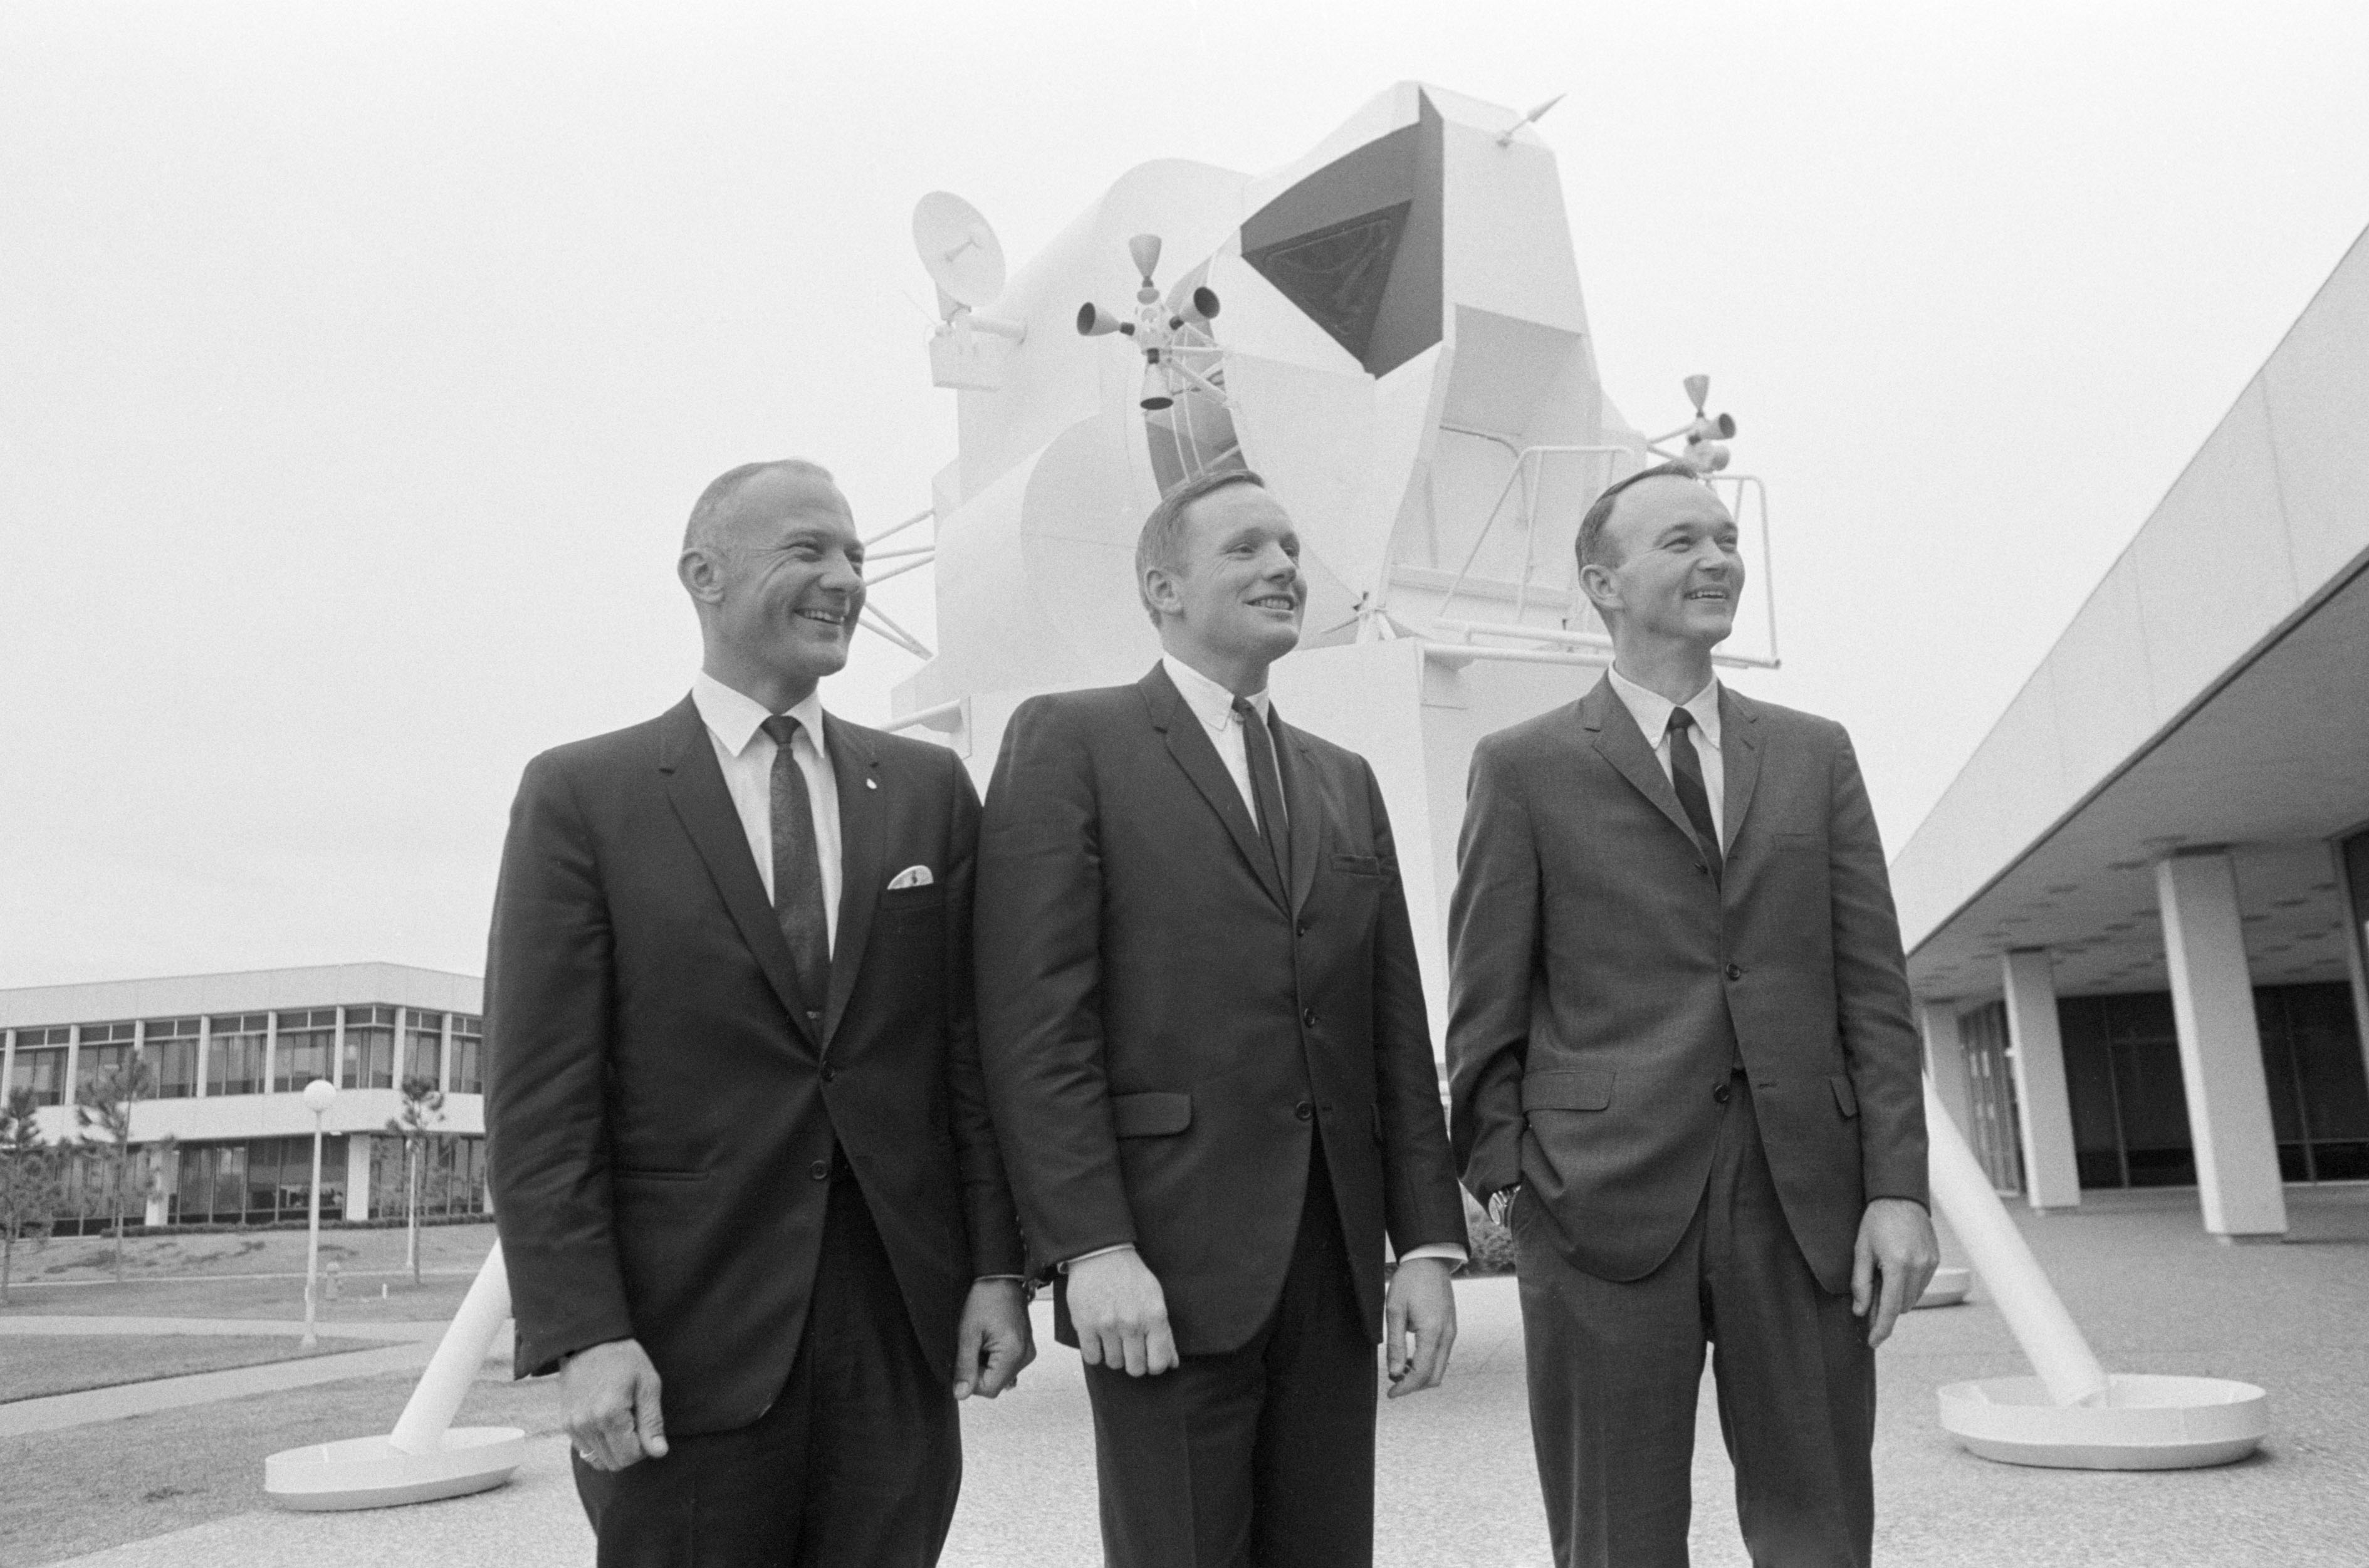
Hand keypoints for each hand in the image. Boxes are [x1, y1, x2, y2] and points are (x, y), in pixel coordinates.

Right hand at [562, 1338, 667, 1470]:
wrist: (588, 1340)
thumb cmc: (623, 1358)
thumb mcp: (647, 1384)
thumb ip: (652, 1421)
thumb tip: (659, 1452)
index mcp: (610, 1415)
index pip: (630, 1456)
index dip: (645, 1447)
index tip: (646, 1426)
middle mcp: (587, 1425)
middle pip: (614, 1463)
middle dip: (630, 1450)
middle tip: (636, 1424)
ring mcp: (573, 1426)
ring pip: (598, 1460)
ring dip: (614, 1448)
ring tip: (621, 1420)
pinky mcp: (566, 1424)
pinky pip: (586, 1450)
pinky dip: (599, 1443)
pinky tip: (606, 1421)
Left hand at [954, 1279, 1035, 1398]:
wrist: (1001, 1278)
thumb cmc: (985, 1299)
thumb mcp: (968, 1333)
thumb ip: (965, 1366)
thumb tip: (961, 1394)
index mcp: (1014, 1353)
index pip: (989, 1389)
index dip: (971, 1381)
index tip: (964, 1361)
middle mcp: (1025, 1356)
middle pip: (996, 1384)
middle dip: (979, 1372)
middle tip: (973, 1346)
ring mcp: (1028, 1352)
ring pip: (1000, 1376)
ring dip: (986, 1365)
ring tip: (982, 1341)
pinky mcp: (1025, 1348)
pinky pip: (1007, 1365)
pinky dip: (994, 1360)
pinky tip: (989, 1343)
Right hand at [1066, 1247, 1176, 1375]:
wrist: (1102, 1254)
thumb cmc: (1132, 1277)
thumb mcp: (1156, 1299)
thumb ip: (1165, 1334)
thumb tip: (1172, 1363)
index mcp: (1154, 1316)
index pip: (1158, 1363)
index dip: (1154, 1366)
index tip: (1148, 1360)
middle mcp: (1132, 1323)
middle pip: (1135, 1368)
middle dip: (1134, 1363)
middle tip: (1130, 1349)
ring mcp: (1107, 1325)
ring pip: (1114, 1363)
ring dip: (1114, 1355)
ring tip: (1113, 1337)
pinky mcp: (1085, 1324)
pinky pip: (1092, 1357)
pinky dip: (1096, 1352)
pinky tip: (1099, 1338)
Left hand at [1383, 1256, 1456, 1398]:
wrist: (1429, 1261)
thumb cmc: (1409, 1282)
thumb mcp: (1394, 1311)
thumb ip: (1395, 1344)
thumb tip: (1395, 1373)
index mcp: (1432, 1332)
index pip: (1422, 1373)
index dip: (1405, 1388)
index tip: (1390, 1394)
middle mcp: (1447, 1335)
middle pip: (1435, 1377)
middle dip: (1414, 1386)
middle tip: (1393, 1383)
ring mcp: (1451, 1332)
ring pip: (1440, 1368)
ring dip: (1421, 1375)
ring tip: (1399, 1369)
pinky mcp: (1451, 1328)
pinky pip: (1442, 1355)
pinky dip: (1428, 1364)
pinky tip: (1411, 1357)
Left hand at [1852, 1197, 1939, 1347]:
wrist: (1900, 1196)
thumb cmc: (1876, 1220)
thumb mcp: (1861, 1249)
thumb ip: (1860, 1282)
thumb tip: (1860, 1311)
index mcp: (1898, 1265)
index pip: (1890, 1308)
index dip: (1881, 1328)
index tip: (1873, 1342)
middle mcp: (1919, 1267)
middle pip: (1902, 1306)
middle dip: (1885, 1310)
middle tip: (1867, 1305)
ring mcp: (1930, 1264)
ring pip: (1912, 1298)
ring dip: (1897, 1298)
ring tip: (1880, 1281)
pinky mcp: (1935, 1260)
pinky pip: (1921, 1285)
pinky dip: (1907, 1286)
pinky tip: (1894, 1272)